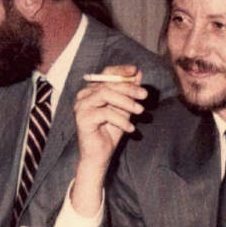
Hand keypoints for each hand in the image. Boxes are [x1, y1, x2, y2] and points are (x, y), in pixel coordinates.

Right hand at [71, 65, 146, 215]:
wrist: (100, 155)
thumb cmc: (111, 132)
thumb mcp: (124, 109)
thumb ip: (129, 92)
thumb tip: (138, 73)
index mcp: (92, 90)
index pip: (106, 74)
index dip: (121, 70)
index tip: (136, 72)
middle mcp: (83, 95)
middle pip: (107, 84)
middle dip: (129, 88)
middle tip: (144, 95)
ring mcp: (81, 106)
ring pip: (105, 94)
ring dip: (126, 102)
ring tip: (140, 111)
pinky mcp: (82, 118)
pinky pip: (105, 113)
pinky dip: (121, 120)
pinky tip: (130, 129)